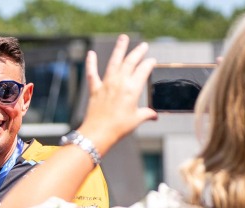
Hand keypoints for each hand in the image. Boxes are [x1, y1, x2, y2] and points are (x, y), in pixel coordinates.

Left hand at [76, 35, 157, 151]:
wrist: (98, 133)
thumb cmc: (119, 127)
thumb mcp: (137, 119)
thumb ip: (146, 114)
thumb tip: (154, 115)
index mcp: (133, 89)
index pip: (144, 70)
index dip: (149, 63)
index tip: (151, 60)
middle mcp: (120, 82)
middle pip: (130, 62)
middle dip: (138, 52)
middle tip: (143, 45)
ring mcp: (106, 84)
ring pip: (114, 62)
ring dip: (119, 49)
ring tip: (123, 38)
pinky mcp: (95, 89)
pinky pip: (92, 73)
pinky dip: (91, 63)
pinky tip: (91, 53)